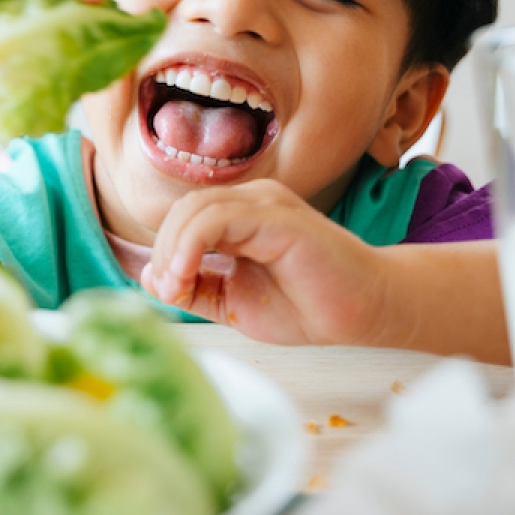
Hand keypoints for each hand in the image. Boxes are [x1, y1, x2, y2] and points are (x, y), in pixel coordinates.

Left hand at [141, 179, 388, 345]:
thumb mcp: (233, 302)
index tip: (165, 292)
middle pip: (184, 208)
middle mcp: (252, 200)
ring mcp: (267, 203)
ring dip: (174, 248)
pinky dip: (192, 242)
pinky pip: (220, 216)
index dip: (163, 252)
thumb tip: (150, 277)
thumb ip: (195, 288)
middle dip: (164, 251)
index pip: (183, 217)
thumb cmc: (306, 306)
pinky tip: (188, 273)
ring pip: (197, 207)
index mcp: (240, 215)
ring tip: (177, 285)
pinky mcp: (279, 216)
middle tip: (169, 291)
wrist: (364, 313)